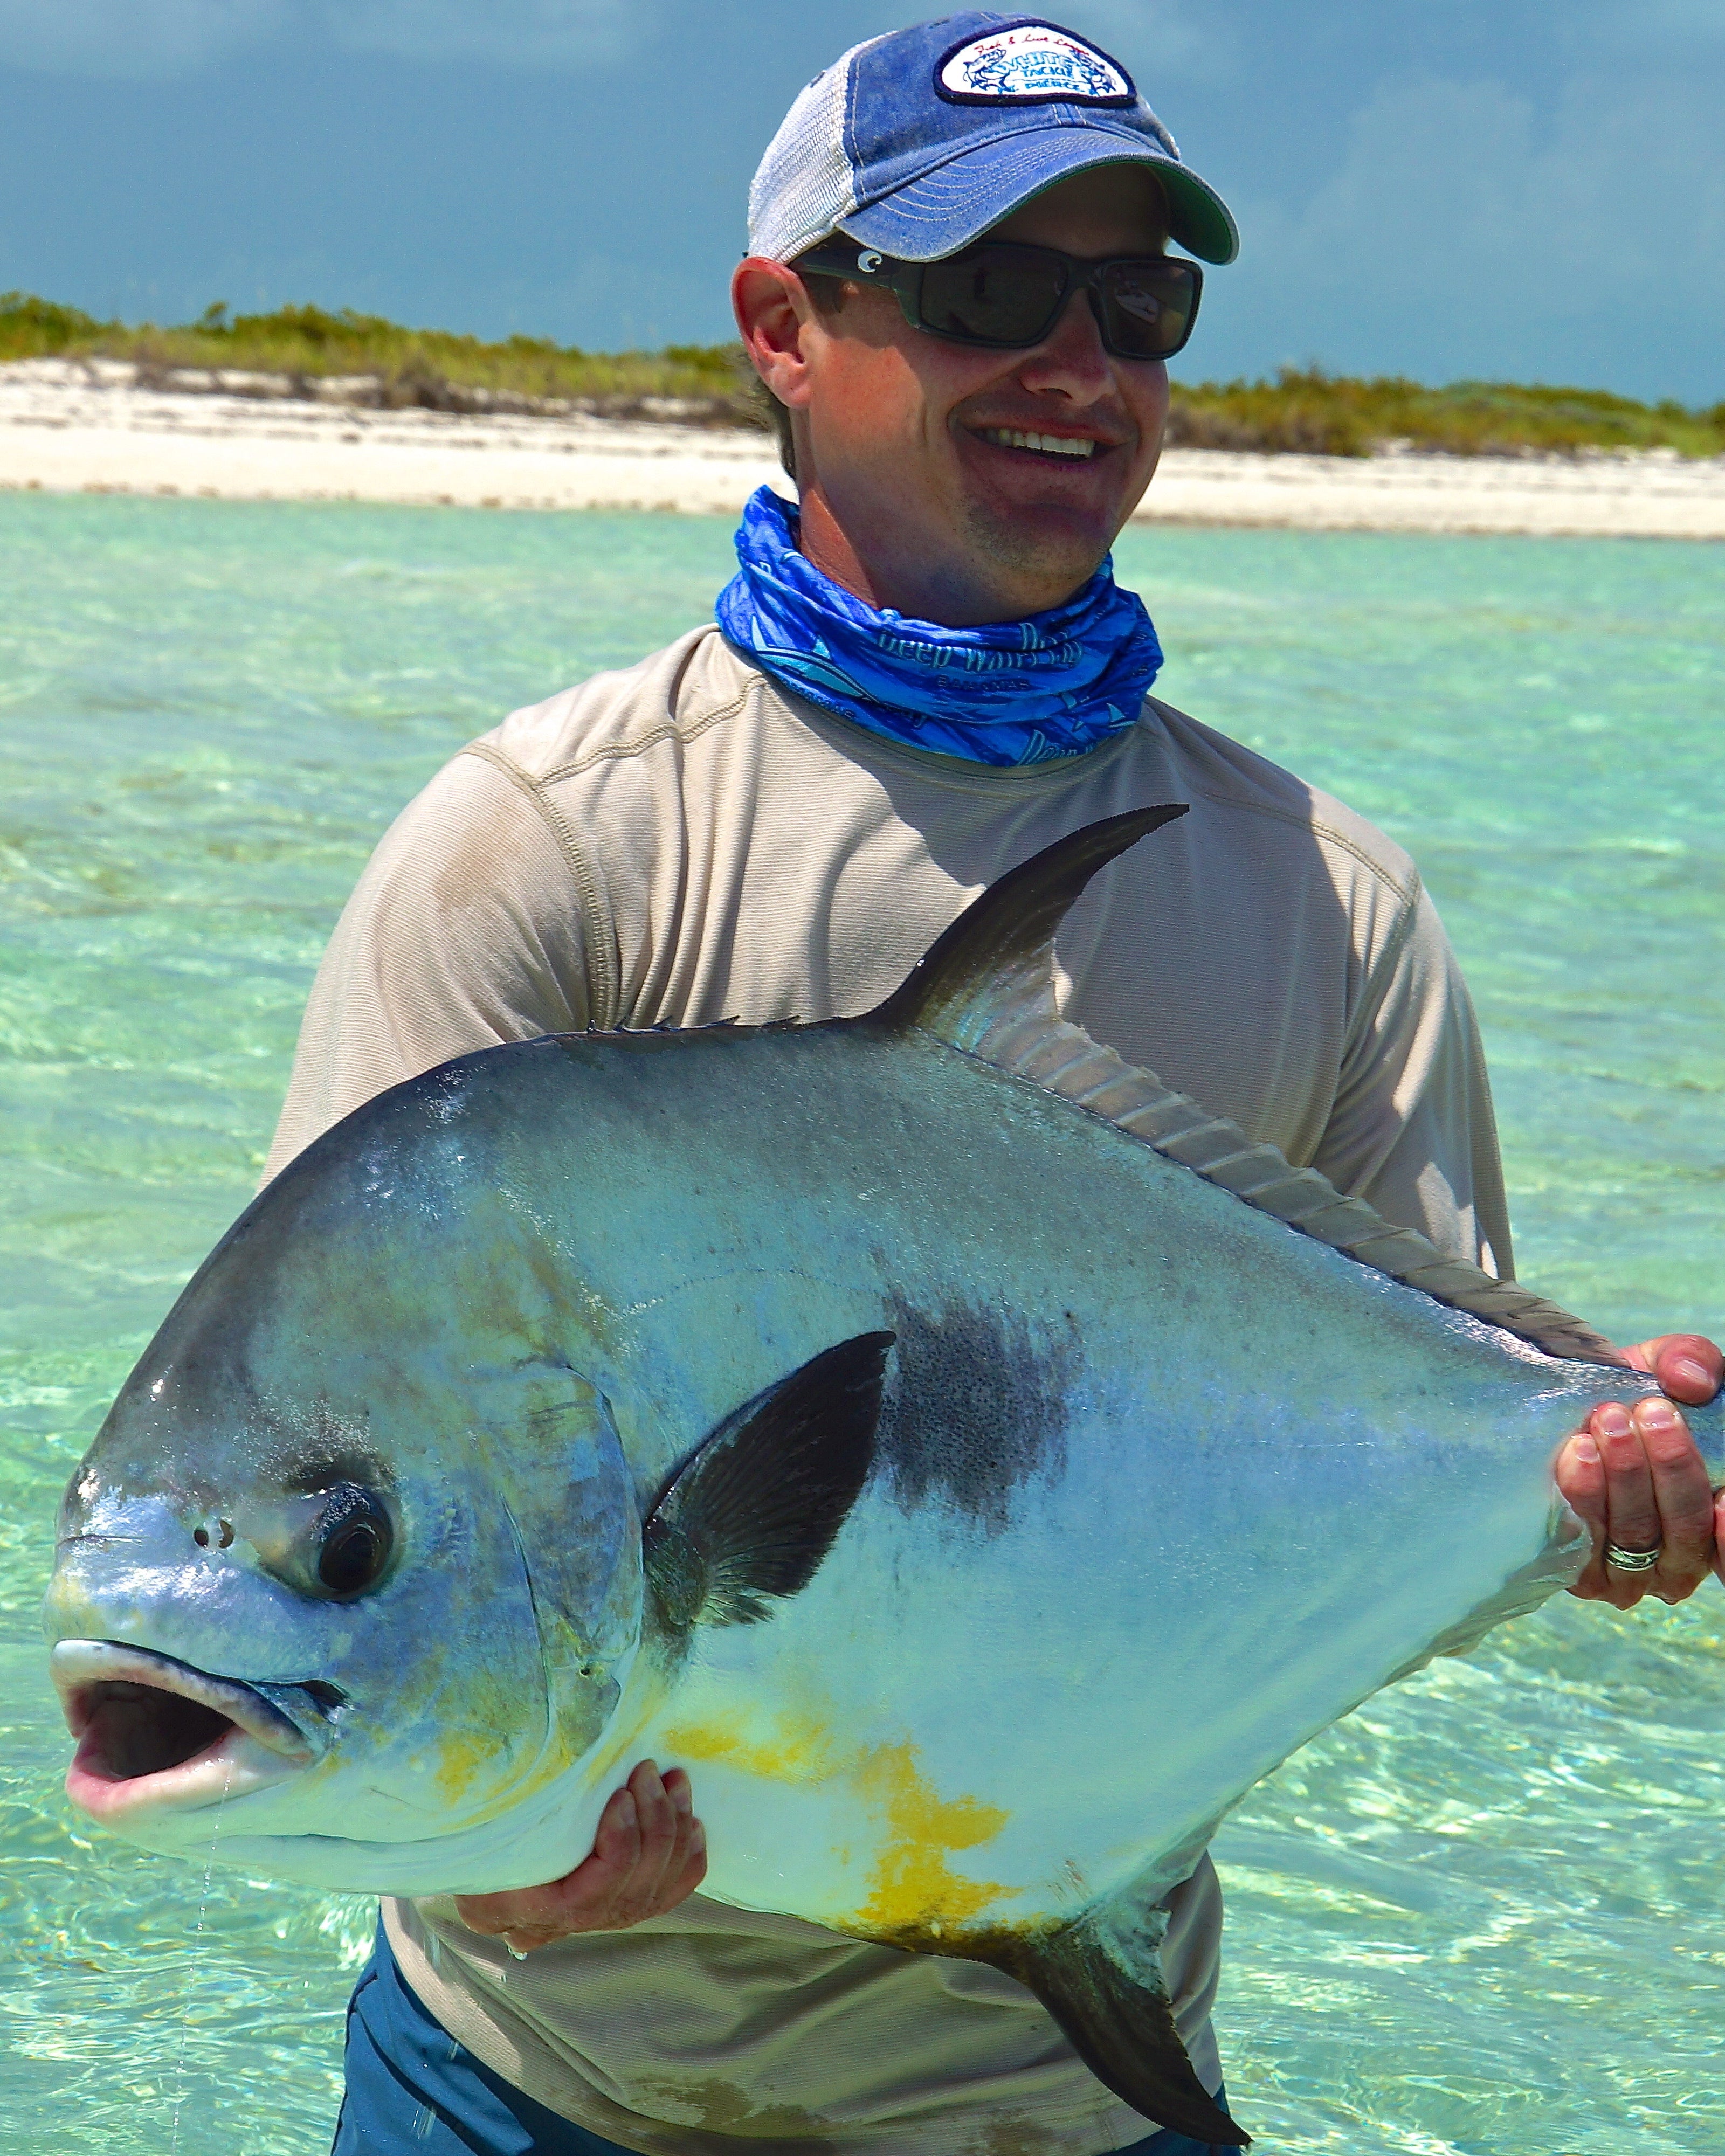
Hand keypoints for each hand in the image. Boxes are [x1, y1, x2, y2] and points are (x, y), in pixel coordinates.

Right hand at [454, 1760, 705, 1953]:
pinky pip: (667, 1895)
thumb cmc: (473, 1828)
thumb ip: (503, 1820)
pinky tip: (694, 1823)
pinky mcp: (617, 1905)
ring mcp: (592, 1921)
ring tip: (673, 1780)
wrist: (473, 1848)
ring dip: (672, 1831)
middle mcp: (560, 1927)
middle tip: (650, 1771)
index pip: (587, 1898)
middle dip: (652, 1824)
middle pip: (629, 1891)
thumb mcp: (475, 1826)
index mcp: (523, 1910)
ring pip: (653, 1892)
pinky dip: (687, 1860)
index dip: (617, 1847)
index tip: (620, 1795)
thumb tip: (518, 1784)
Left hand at [1557, 1334, 1723, 1608]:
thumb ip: (1689, 1362)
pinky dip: (1582, 1501)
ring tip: (1604, 1425)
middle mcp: (1678, 1560)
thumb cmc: (1629, 1400)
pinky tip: (1579, 1459)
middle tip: (1642, 1413)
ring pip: (1634, 1535)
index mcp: (1712, 1521)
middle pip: (1683, 1530)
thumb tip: (1692, 1380)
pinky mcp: (1578, 1572)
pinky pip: (1582, 1547)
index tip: (1722, 1490)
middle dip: (1667, 1470)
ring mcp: (1628, 1573)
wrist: (1564, 1413)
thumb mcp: (1663, 1371)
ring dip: (1622, 1478)